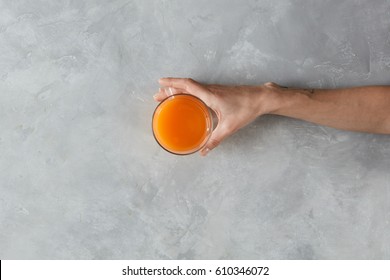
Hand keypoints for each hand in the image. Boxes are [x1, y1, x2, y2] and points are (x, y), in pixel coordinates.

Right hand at [154, 78, 279, 155]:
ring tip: (167, 96)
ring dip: (178, 89)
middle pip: (185, 85)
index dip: (173, 83)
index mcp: (210, 95)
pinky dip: (187, 91)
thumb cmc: (246, 109)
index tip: (160, 83)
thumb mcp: (229, 127)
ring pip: (191, 86)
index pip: (187, 85)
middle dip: (170, 89)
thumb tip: (203, 151)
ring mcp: (214, 88)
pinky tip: (187, 99)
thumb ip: (215, 140)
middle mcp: (210, 89)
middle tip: (157, 96)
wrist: (261, 98)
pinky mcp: (218, 91)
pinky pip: (198, 89)